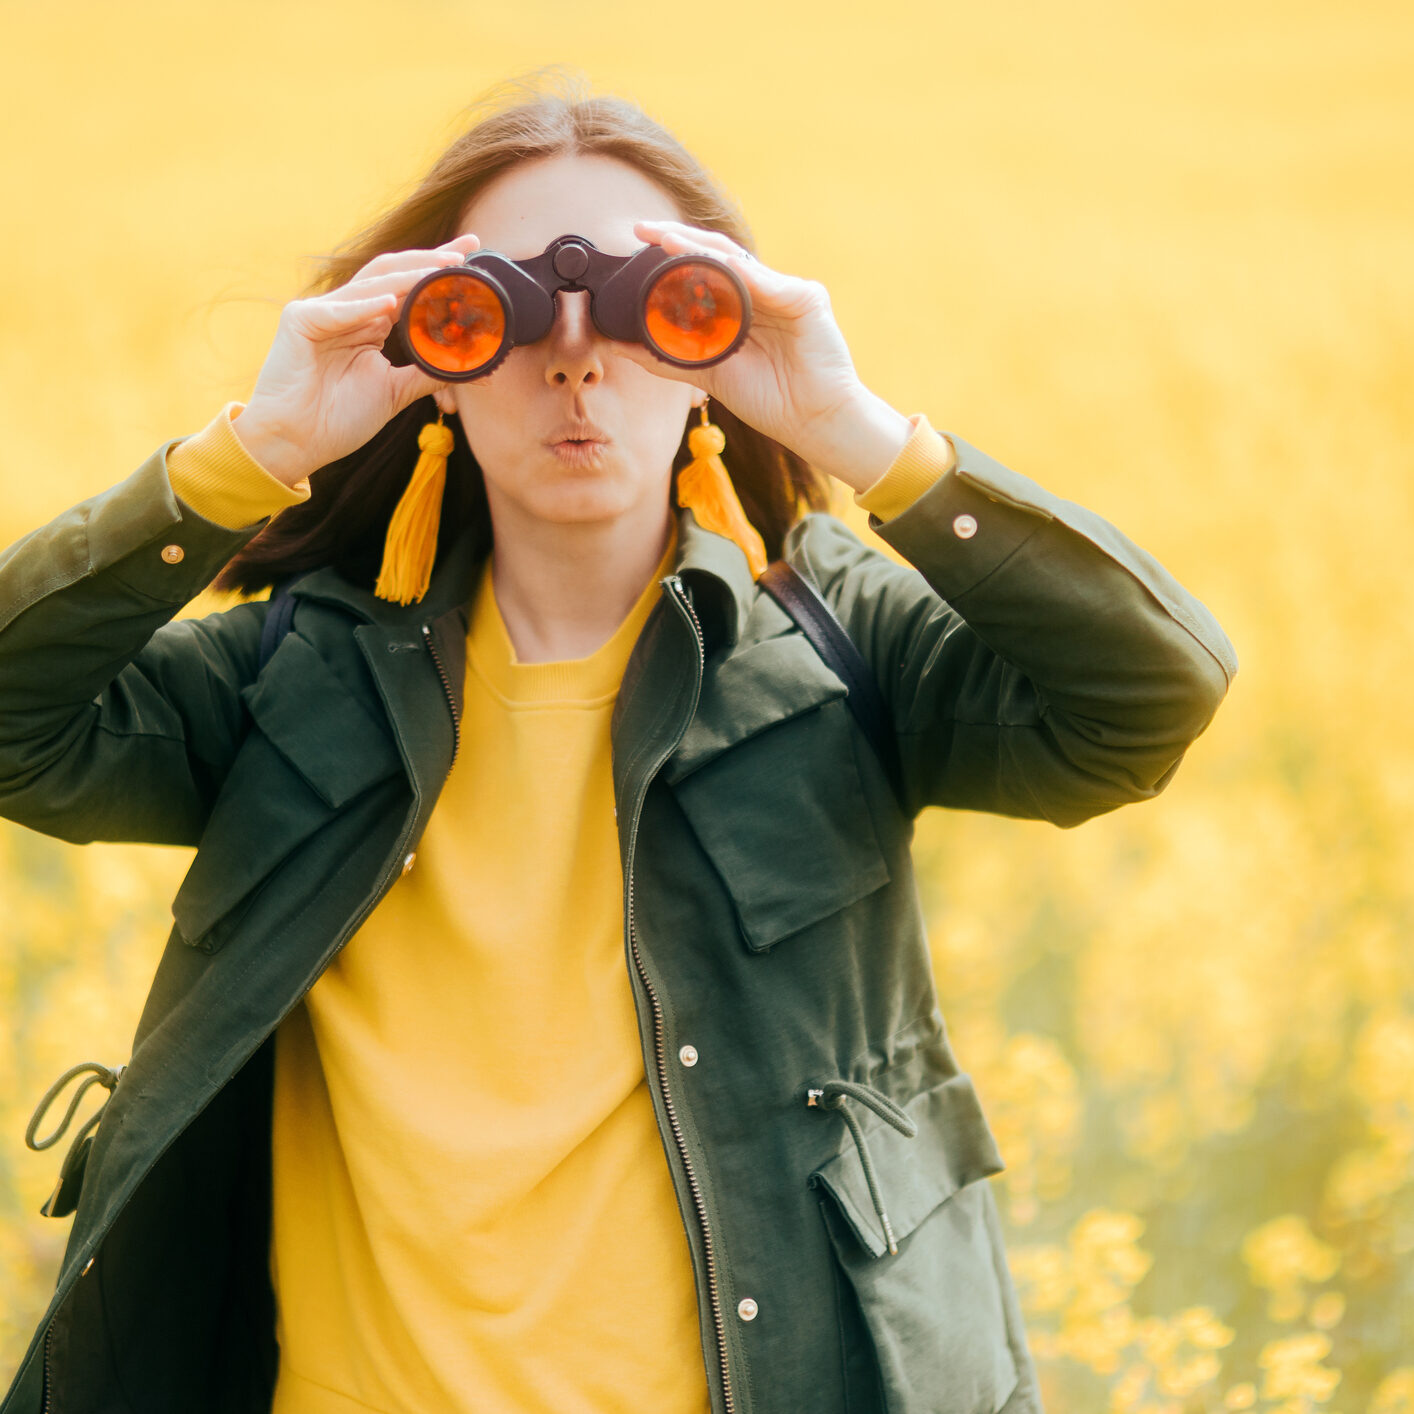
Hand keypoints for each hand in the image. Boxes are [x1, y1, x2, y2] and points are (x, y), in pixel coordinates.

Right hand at [233, 234, 482, 486]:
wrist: (296, 442)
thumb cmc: (338, 418)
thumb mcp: (394, 392)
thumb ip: (426, 374)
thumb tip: (464, 366)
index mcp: (369, 322)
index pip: (407, 287)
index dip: (436, 271)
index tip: (472, 259)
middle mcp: (348, 310)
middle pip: (392, 273)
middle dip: (429, 259)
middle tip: (466, 249)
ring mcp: (323, 311)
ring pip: (371, 286)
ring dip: (407, 276)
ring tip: (441, 269)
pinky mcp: (299, 320)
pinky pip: (337, 310)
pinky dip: (365, 307)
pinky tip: (391, 302)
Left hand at [618, 220, 911, 487]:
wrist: (812, 421)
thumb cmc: (768, 399)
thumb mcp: (707, 374)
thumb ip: (666, 358)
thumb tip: (618, 346)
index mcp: (739, 307)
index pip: (702, 270)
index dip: (671, 255)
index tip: (637, 244)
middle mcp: (760, 292)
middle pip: (716, 256)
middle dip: (679, 239)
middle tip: (643, 230)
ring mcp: (783, 291)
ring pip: (737, 261)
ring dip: (702, 249)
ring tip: (667, 241)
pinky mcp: (806, 298)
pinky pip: (766, 282)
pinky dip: (739, 274)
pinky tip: (714, 265)